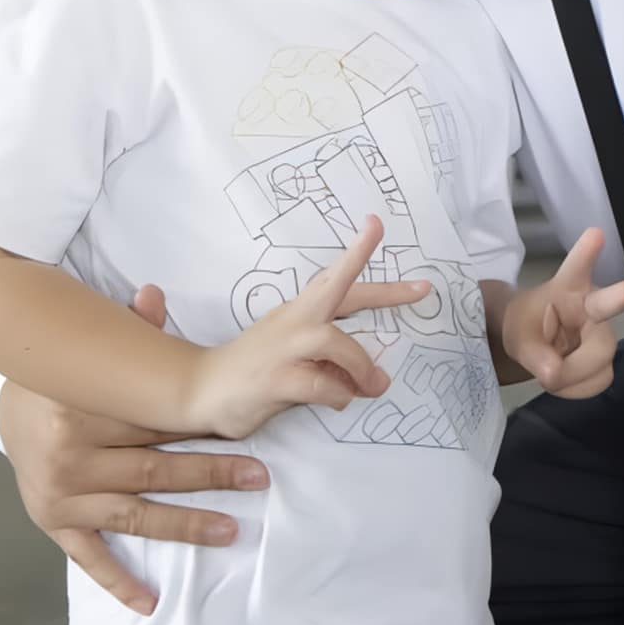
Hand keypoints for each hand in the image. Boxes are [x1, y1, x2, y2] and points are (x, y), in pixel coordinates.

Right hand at [0, 284, 264, 617]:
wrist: (6, 409)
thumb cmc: (66, 380)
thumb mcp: (89, 357)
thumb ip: (127, 335)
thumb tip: (154, 294)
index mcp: (81, 408)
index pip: (153, 423)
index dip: (200, 429)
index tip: (246, 433)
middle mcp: (68, 454)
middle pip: (152, 469)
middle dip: (210, 473)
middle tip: (259, 477)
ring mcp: (59, 494)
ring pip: (134, 513)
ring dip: (184, 524)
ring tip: (231, 530)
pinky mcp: (52, 522)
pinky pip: (89, 557)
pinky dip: (119, 581)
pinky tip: (150, 601)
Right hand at [180, 216, 434, 439]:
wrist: (200, 389)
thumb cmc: (254, 370)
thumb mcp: (298, 356)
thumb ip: (336, 362)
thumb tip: (376, 379)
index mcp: (299, 311)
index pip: (332, 276)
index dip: (358, 251)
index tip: (377, 223)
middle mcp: (293, 321)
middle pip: (339, 291)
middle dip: (383, 290)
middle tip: (422, 288)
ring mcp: (283, 348)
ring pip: (339, 344)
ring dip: (362, 368)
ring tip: (374, 386)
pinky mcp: (276, 379)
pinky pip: (323, 384)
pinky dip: (338, 395)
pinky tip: (337, 400)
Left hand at [495, 226, 623, 400]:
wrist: (532, 345)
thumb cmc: (526, 327)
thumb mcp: (518, 338)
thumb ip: (533, 355)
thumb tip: (554, 375)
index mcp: (568, 289)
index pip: (577, 269)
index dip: (587, 253)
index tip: (595, 234)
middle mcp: (593, 306)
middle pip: (607, 309)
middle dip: (618, 299)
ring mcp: (603, 335)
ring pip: (599, 362)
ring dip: (570, 377)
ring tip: (549, 371)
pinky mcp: (606, 361)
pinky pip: (597, 382)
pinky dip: (575, 389)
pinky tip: (563, 380)